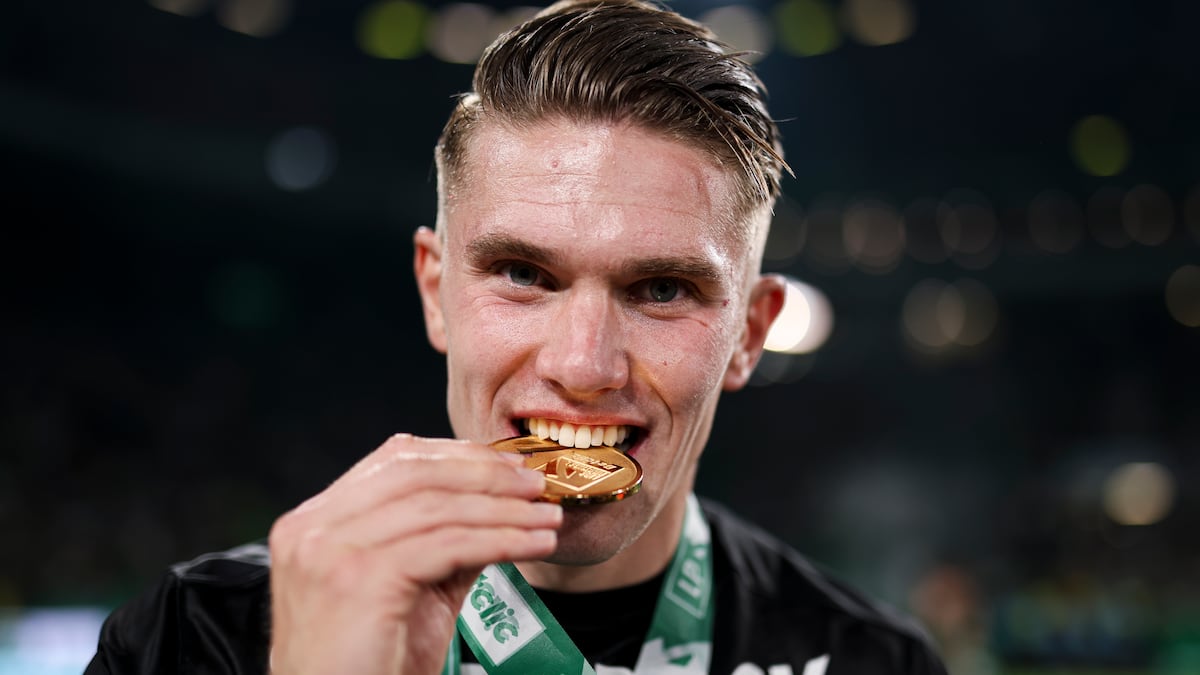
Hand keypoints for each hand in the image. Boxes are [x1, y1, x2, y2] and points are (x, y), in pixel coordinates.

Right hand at [267, 434, 560, 674]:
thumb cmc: (369, 666)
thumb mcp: (409, 589)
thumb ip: (444, 541)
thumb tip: (502, 505)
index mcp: (316, 520)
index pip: (395, 460)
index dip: (460, 456)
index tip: (510, 465)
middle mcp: (312, 527)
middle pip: (417, 472)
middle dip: (487, 475)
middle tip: (537, 485)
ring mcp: (329, 550)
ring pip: (437, 508)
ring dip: (505, 510)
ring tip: (546, 519)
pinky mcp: (359, 579)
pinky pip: (446, 545)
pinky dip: (500, 540)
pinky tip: (531, 545)